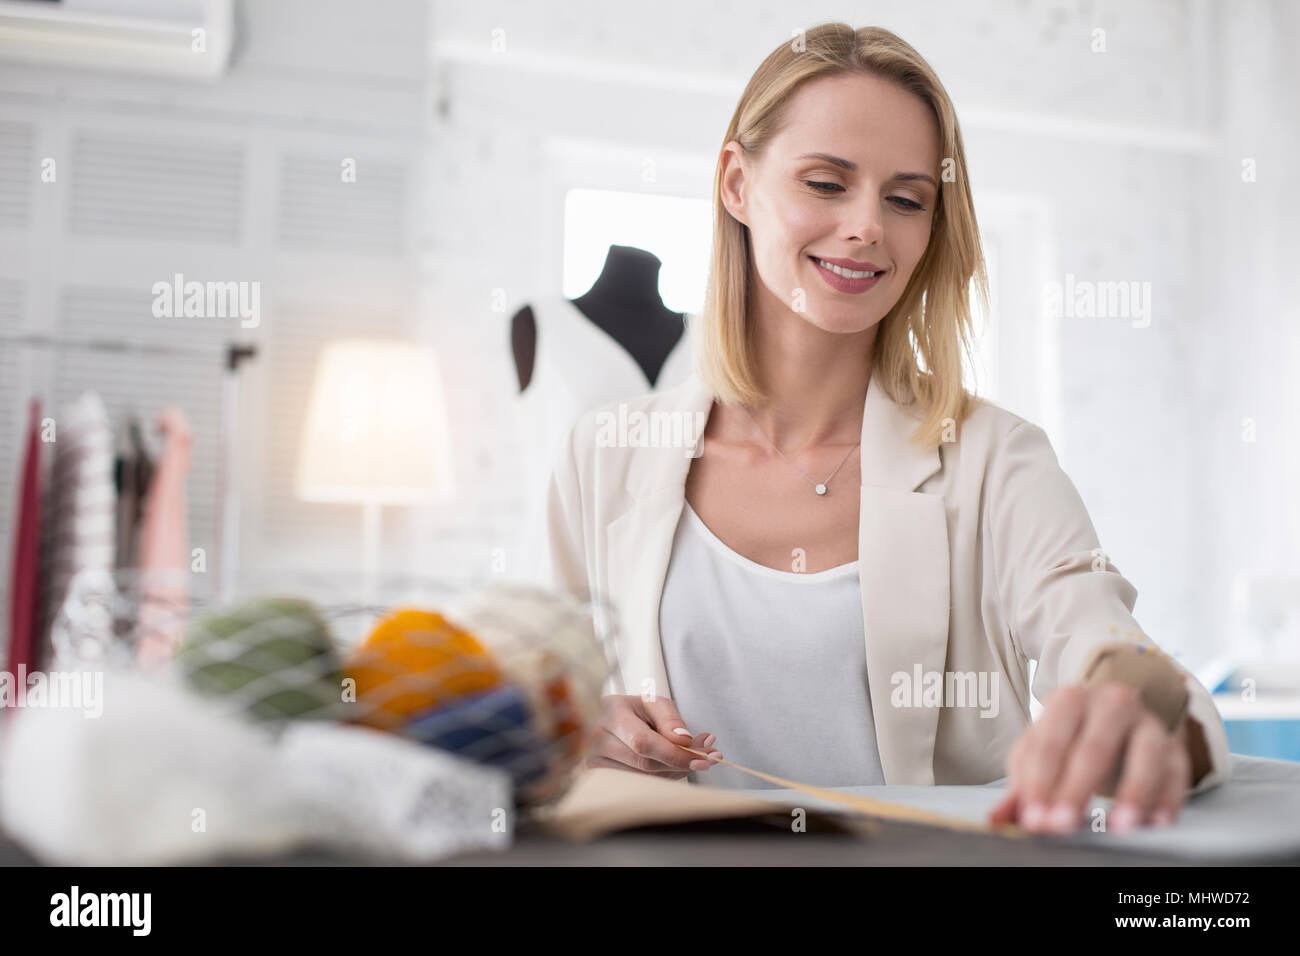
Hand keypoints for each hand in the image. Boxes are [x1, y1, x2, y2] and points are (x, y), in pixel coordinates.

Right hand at [583, 694, 722, 777]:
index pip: (643, 742)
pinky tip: (673, 767)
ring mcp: (592, 760)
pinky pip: (636, 786)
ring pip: (642, 778)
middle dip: (681, 765)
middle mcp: (596, 738)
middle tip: (708, 759)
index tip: (703, 758)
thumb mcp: (655, 703)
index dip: (674, 754)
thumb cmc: (635, 711)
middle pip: (644, 764)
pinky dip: (661, 778)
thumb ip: (670, 720)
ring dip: (674, 773)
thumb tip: (684, 741)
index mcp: (612, 712)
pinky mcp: (597, 777)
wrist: (610, 719)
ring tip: (691, 759)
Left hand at [988, 682, 1192, 834]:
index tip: (1033, 819)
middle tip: (1062, 826)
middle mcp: (1111, 704)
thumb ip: (1022, 786)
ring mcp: (1148, 723)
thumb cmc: (1072, 736)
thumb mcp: (1043, 750)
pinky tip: (1156, 824)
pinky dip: (1168, 800)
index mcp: (1069, 700)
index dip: (1040, 782)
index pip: (1050, 743)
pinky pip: (1177, 773)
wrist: (1119, 711)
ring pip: (1144, 755)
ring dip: (1132, 793)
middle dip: (1076, 790)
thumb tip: (996, 820)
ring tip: (1118, 827)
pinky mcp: (1175, 747)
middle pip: (1093, 748)